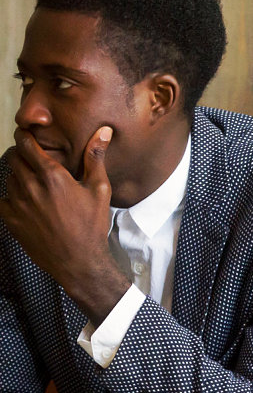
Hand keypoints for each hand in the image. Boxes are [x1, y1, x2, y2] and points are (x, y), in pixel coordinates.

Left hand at [0, 127, 129, 322]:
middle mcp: (31, 187)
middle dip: (21, 154)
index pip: (27, 146)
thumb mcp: (99, 189)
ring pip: (9, 178)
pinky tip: (26, 201)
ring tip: (33, 181)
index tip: (26, 133)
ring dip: (18, 175)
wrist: (77, 261)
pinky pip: (3, 200)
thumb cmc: (92, 225)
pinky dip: (12, 196)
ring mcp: (18, 205)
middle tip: (31, 157)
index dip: (24, 136)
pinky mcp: (11, 220)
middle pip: (13, 159)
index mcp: (52, 177)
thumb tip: (103, 131)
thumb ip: (95, 158)